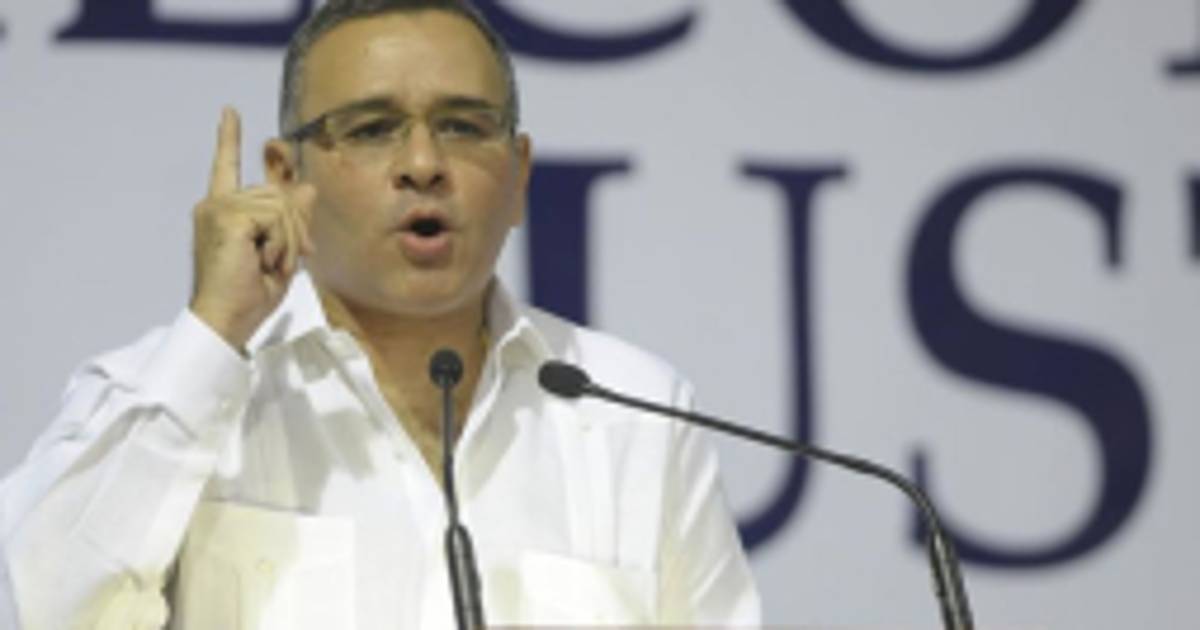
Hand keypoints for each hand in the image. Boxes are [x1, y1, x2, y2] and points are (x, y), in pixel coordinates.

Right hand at [189, 107, 315, 350]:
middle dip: (295, 228)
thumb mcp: (281, 252)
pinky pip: (277, 216)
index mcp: (223, 213)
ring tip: (272, 264)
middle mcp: (215, 206)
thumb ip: (292, 219)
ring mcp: (218, 210)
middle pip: (277, 194)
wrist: (226, 321)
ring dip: (289, 239)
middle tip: (287, 261)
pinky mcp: (227, 218)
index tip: (230, 112)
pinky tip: (265, 262)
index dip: (229, 139)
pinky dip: (282, 243)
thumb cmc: (249, 296)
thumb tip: (308, 186)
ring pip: (281, 205)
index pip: (226, 167)